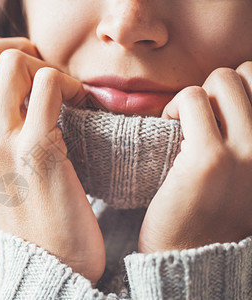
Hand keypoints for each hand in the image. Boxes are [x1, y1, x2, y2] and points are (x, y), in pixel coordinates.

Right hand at [0, 34, 104, 285]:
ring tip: (63, 90)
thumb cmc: (34, 211)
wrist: (52, 259)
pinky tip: (81, 103)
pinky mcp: (38, 150)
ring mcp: (2, 143)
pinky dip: (69, 84)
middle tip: (40, 68)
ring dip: (45, 65)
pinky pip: (49, 86)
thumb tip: (16, 88)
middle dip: (11, 47)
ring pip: (12, 62)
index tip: (19, 71)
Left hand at [138, 61, 251, 252]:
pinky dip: (174, 107)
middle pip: (246, 73)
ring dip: (195, 97)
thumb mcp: (249, 174)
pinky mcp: (209, 158)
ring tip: (184, 124)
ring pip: (220, 80)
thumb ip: (248, 138)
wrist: (192, 256)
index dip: (239, 90)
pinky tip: (169, 129)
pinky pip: (190, 98)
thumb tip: (234, 97)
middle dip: (216, 89)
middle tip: (201, 117)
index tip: (220, 113)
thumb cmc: (216, 214)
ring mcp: (247, 151)